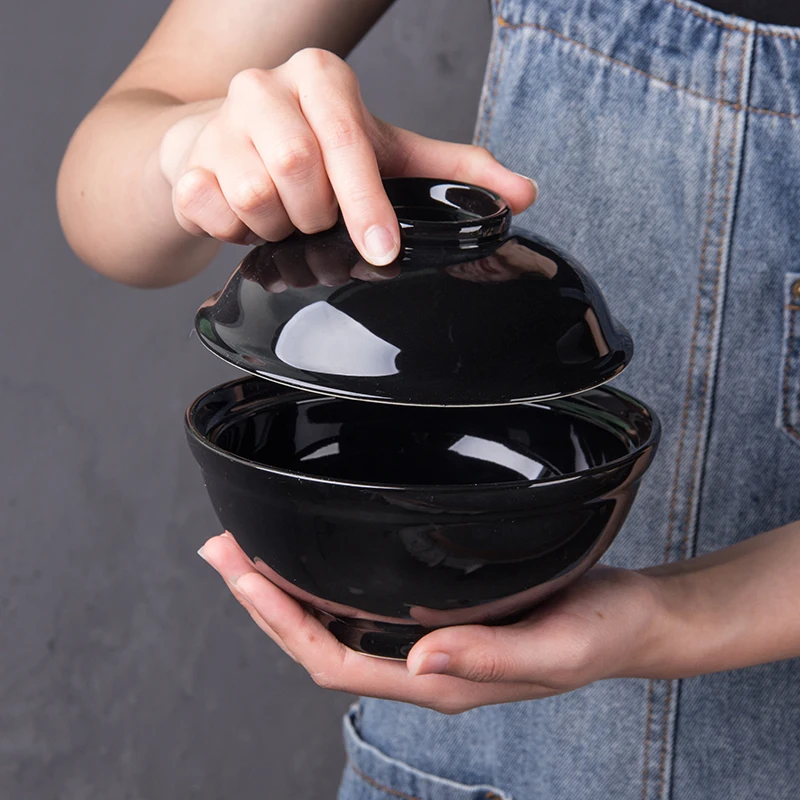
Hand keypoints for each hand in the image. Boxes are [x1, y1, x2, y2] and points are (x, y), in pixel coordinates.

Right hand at [158, 49, 536, 264]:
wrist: (230, 147)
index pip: (347, 140)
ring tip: (284, 215)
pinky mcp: (186, 163)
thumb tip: (524, 194)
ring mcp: (217, 123)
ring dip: (280, 227)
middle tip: (319, 217)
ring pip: (255, 199)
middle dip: (318, 215)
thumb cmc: (316, 149)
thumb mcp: (386, 154)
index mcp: (320, 77)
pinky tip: (246, 218)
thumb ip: (452, 172)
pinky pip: (212, 215)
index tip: (382, 251)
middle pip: (298, 172)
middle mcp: (264, 87)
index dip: (366, 202)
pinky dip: (236, 233)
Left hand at [198, 533, 666, 713]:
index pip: (335, 661)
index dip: (282, 623)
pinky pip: (363, 606)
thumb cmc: (600, 631)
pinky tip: (314, 558)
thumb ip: (487, 656)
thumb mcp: (552, 647)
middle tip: (221, 551)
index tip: (244, 575)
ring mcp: (427, 643)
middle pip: (318, 643)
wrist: (631, 619)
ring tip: (246, 550)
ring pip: (335, 624)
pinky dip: (325, 582)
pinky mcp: (439, 617)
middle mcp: (422, 665)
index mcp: (439, 682)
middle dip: (262, 602)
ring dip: (285, 591)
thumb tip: (420, 662)